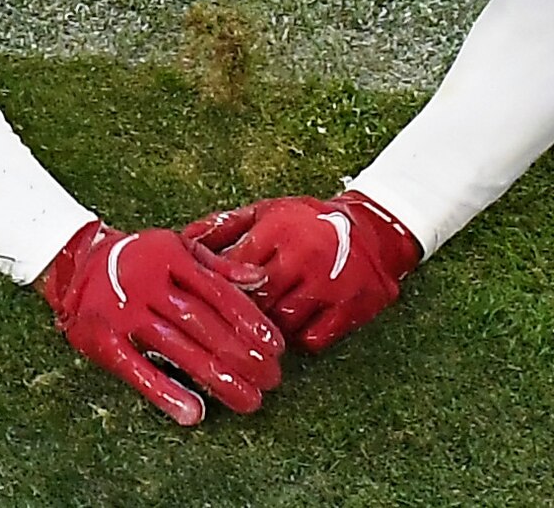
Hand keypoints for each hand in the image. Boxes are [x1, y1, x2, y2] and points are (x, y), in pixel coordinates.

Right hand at [39, 221, 284, 427]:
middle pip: (204, 325)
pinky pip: (138, 370)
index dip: (251, 322)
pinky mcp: (103, 339)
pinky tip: (194, 412)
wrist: (74, 262)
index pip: (219, 293)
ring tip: (249, 399)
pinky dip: (166, 393)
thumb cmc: (137, 259)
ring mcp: (123, 312)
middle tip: (272, 379)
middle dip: (243, 355)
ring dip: (217, 378)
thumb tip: (261, 280)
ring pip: (178, 350)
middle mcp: (147, 283)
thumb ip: (219, 267)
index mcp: (170, 257)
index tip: (277, 348)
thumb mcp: (177, 249)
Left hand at [185, 192, 421, 356]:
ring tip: (259, 325)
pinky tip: (294, 326)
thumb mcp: (265, 212)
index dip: (215, 288)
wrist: (373, 231)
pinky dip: (299, 338)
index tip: (203, 299)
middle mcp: (304, 257)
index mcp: (278, 230)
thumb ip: (223, 226)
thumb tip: (180, 241)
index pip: (234, 267)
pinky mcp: (351, 310)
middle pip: (256, 300)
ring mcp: (330, 285)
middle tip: (226, 323)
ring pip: (282, 324)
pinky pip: (312, 339)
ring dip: (267, 330)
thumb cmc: (306, 221)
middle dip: (238, 314)